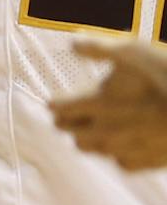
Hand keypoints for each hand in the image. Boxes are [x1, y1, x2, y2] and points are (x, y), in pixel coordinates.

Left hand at [52, 38, 166, 170]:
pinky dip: (121, 153)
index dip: (57, 104)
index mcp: (95, 104)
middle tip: (75, 116)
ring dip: (92, 139)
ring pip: (95, 150)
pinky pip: (123, 162)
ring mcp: (125, 149)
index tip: (57, 101)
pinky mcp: (147, 162)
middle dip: (71, 124)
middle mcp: (105, 131)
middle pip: (73, 134)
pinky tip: (128, 142)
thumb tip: (73, 42)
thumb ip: (99, 47)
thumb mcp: (134, 51)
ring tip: (99, 127)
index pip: (60, 110)